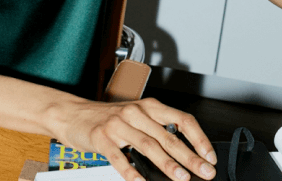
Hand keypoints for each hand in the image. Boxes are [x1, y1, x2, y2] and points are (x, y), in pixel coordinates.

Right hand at [50, 97, 216, 180]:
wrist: (72, 113)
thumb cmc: (107, 118)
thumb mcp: (135, 117)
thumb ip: (157, 130)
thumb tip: (184, 154)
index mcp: (148, 107)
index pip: (181, 119)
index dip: (199, 138)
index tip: (209, 155)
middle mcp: (135, 112)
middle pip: (168, 136)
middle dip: (190, 157)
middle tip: (204, 171)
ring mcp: (117, 125)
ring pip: (148, 145)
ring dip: (167, 164)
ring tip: (181, 178)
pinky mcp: (101, 138)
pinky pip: (119, 158)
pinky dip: (132, 172)